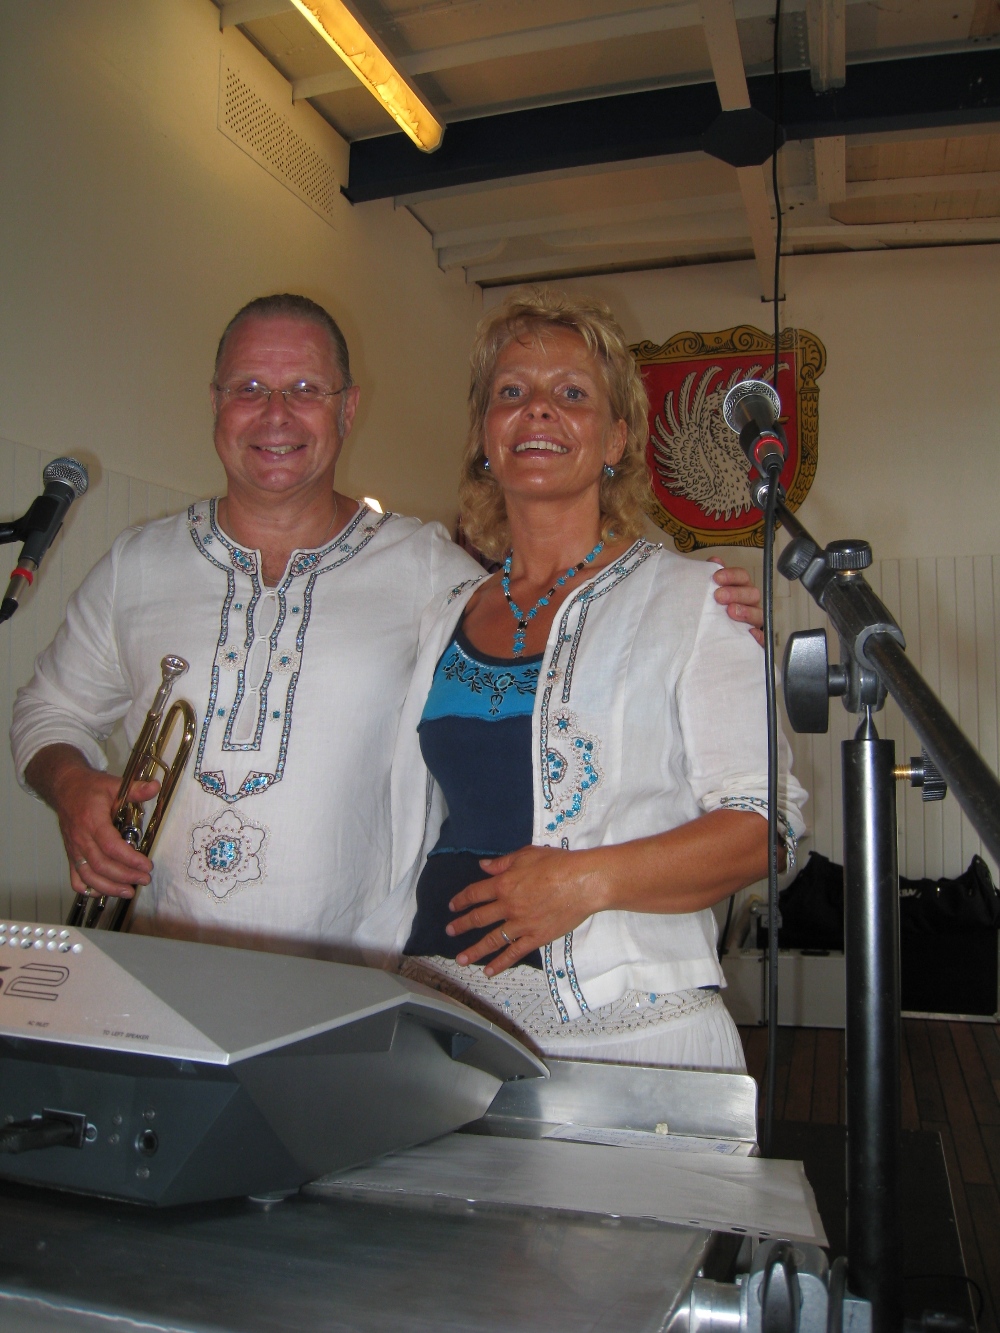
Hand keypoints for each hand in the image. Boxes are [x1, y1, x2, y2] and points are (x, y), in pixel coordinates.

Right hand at [25, 747, 157, 899]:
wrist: (64, 788)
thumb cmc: (89, 788)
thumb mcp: (114, 785)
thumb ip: (136, 790)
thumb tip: (155, 786)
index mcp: (92, 821)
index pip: (111, 846)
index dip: (130, 859)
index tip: (147, 865)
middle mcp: (81, 838)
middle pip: (101, 865)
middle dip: (124, 876)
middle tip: (144, 879)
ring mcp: (74, 849)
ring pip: (88, 876)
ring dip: (109, 887)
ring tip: (129, 891)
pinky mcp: (71, 854)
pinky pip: (76, 878)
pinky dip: (88, 889)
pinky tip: (104, 892)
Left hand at [446, 844, 607, 975]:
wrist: (583, 882)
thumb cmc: (558, 864)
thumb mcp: (527, 854)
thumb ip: (503, 862)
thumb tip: (483, 866)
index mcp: (504, 884)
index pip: (475, 893)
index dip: (461, 900)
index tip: (452, 906)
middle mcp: (508, 906)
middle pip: (478, 918)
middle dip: (461, 925)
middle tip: (449, 931)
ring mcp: (521, 924)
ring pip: (491, 940)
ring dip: (474, 951)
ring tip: (461, 959)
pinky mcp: (536, 938)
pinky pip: (513, 953)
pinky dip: (500, 963)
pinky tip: (489, 971)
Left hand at [709, 558, 764, 645]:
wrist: (709, 636)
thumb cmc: (712, 610)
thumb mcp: (709, 592)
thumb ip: (711, 576)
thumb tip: (714, 560)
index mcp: (740, 589)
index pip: (742, 576)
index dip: (731, 575)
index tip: (716, 578)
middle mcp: (749, 603)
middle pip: (752, 593)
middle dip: (736, 593)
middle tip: (719, 596)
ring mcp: (753, 621)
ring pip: (758, 614)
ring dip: (746, 612)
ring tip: (731, 611)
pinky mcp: (754, 639)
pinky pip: (763, 638)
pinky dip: (759, 636)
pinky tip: (751, 633)